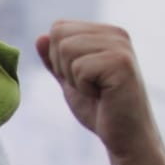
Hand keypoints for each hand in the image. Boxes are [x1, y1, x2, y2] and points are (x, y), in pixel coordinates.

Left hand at [36, 22, 162, 164]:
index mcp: (105, 33)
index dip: (57, 58)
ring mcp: (120, 46)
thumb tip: (40, 37)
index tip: (80, 78)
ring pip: (66, 49)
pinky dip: (83, 88)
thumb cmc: (100, 110)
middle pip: (59, 36)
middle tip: (88, 86)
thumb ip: (55, 61)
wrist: (125, 136)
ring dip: (73, 78)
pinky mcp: (121, 62)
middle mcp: (115, 34)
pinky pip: (79, 68)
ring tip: (96, 90)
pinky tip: (103, 95)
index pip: (58, 28)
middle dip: (63, 67)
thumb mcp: (70, 82)